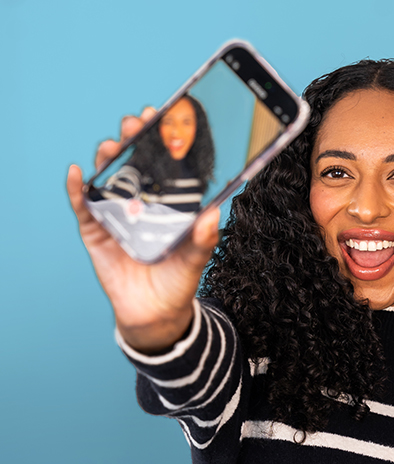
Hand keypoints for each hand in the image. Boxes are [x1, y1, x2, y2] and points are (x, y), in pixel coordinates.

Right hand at [67, 108, 219, 352]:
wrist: (156, 313)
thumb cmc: (177, 281)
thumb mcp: (196, 260)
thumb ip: (204, 239)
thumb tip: (215, 214)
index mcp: (166, 204)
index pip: (163, 165)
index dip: (162, 141)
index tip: (165, 117)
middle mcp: (140, 203)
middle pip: (133, 163)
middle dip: (133, 139)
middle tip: (136, 125)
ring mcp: (115, 215)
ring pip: (106, 178)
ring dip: (107, 158)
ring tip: (112, 146)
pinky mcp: (96, 232)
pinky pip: (83, 207)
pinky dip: (77, 189)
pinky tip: (76, 173)